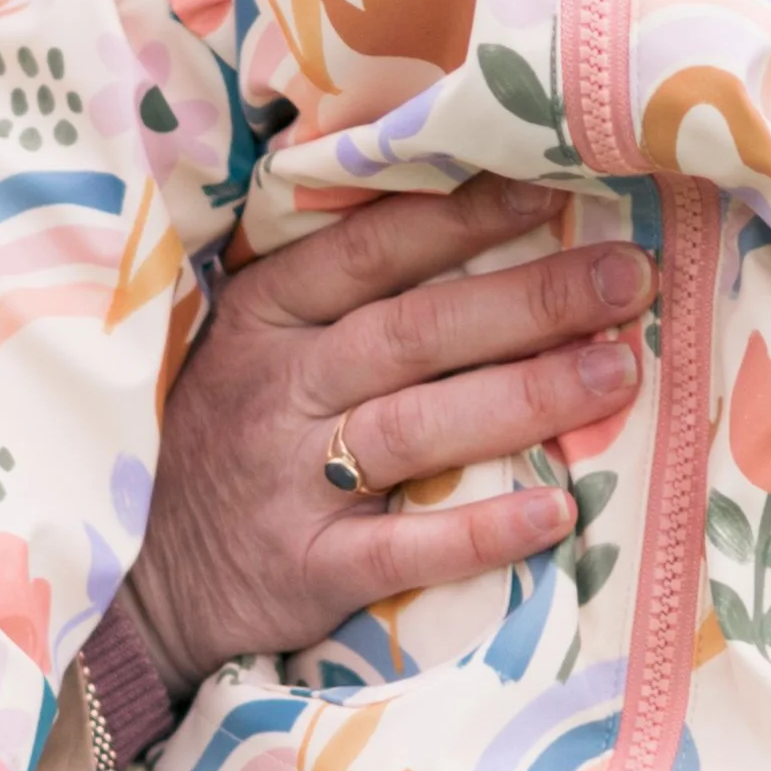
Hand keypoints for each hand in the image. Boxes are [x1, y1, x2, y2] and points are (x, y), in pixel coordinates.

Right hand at [129, 178, 650, 696]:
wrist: (141, 583)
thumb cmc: (231, 437)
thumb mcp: (260, 345)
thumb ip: (349, 297)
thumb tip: (496, 224)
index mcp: (266, 315)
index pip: (374, 250)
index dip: (465, 216)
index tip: (555, 187)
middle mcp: (276, 387)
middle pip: (416, 331)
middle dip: (530, 300)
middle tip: (629, 277)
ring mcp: (285, 480)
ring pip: (417, 426)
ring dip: (525, 397)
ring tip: (618, 372)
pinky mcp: (304, 568)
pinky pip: (403, 547)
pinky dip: (482, 529)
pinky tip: (559, 511)